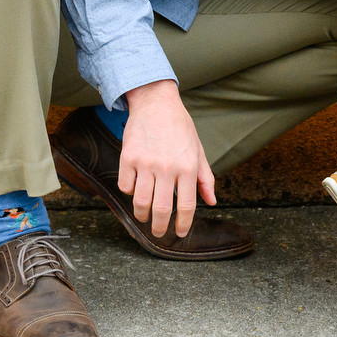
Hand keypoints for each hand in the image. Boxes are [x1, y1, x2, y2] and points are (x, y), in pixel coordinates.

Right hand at [117, 80, 215, 238]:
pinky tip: (134, 190)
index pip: (188, 205)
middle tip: (159, 233)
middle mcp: (167, 167)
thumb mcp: (198, 150)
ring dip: (142, 215)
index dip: (184, 224)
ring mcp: (146, 163)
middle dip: (160, 227)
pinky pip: (125, 186)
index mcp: (188, 167)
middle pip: (162, 209)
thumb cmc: (180, 127)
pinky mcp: (128, 157)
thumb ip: (205, 178)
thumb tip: (211, 202)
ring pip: (140, 201)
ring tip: (145, 217)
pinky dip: (128, 192)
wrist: (156, 103)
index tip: (180, 233)